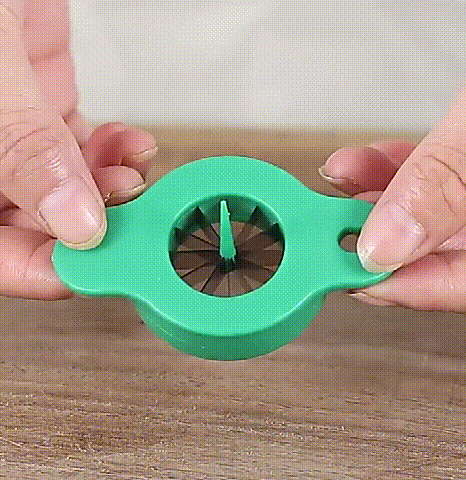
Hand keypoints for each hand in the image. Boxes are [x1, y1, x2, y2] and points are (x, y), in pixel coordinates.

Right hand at [0, 1, 167, 298]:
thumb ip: (26, 145)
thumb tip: (73, 220)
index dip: (38, 268)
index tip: (92, 272)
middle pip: (34, 223)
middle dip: (89, 227)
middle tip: (128, 224)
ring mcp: (13, 131)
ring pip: (67, 188)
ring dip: (109, 191)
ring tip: (132, 179)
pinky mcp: (43, 103)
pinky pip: (84, 146)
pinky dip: (114, 152)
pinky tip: (131, 147)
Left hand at [320, 86, 465, 311]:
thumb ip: (444, 182)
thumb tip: (387, 241)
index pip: (463, 284)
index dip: (402, 285)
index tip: (350, 275)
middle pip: (440, 253)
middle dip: (378, 239)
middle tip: (331, 232)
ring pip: (430, 215)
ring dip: (376, 198)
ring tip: (341, 184)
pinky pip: (434, 179)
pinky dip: (396, 169)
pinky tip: (363, 162)